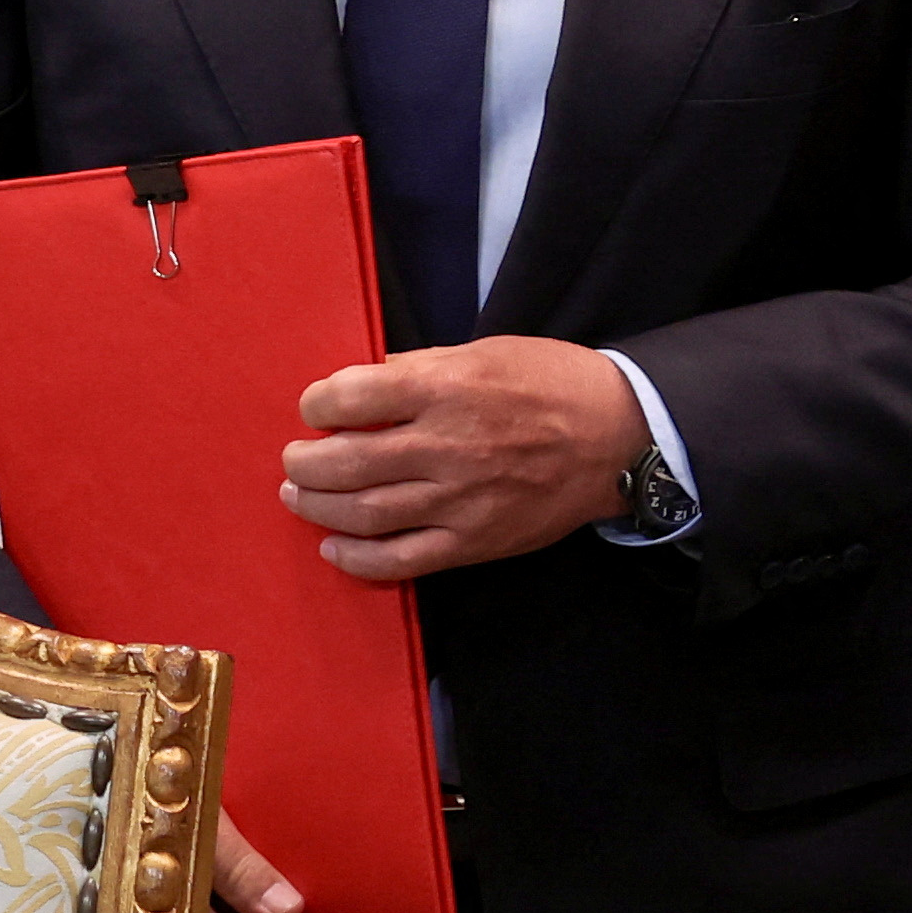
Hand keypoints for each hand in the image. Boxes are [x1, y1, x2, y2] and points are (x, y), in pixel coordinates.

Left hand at [282, 338, 646, 582]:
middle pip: (347, 461)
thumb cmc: (550, 383)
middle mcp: (447, 446)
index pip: (353, 397)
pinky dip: (358, 558)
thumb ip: (421, 368)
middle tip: (295, 460)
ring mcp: (459, 501)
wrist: (616, 438)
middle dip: (305, 463)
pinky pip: (402, 560)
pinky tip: (334, 546)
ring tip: (299, 497)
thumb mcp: (484, 352)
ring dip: (318, 507)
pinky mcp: (473, 542)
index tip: (315, 409)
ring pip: (365, 513)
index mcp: (447, 388)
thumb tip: (365, 386)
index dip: (318, 404)